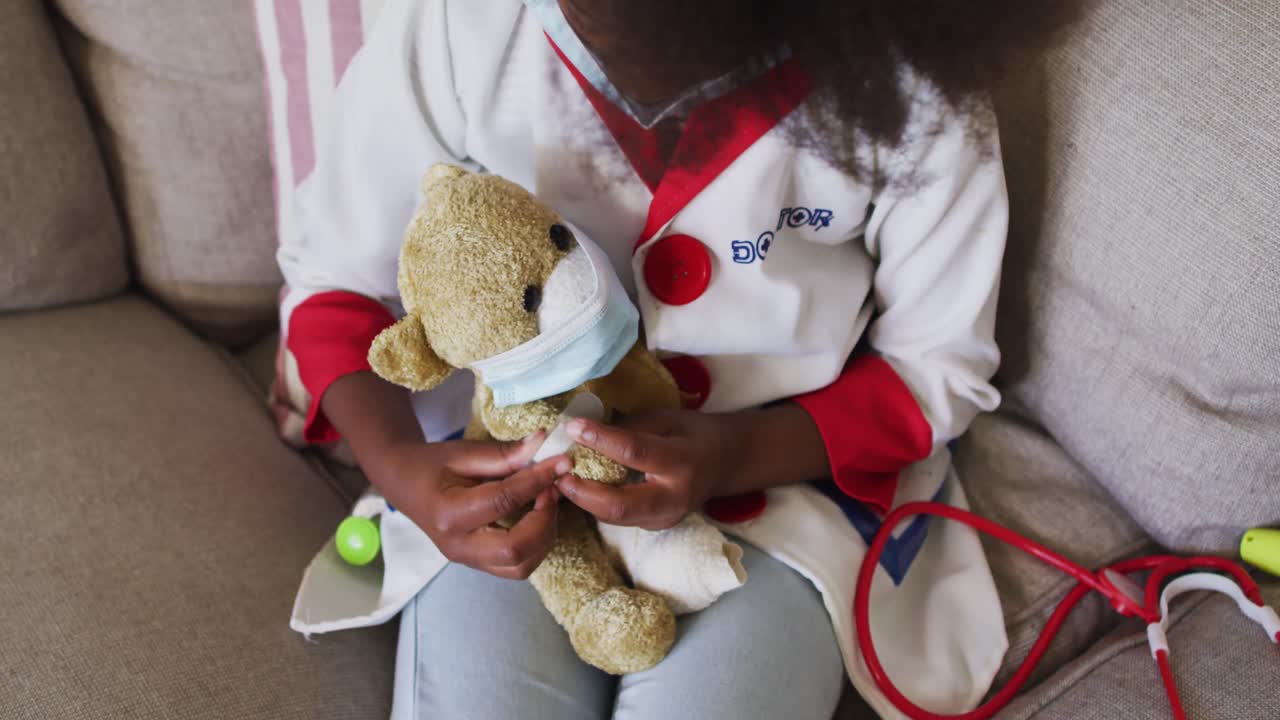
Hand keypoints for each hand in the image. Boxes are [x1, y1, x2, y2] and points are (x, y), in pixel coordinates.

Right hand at [367, 433, 570, 579]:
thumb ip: (505, 454)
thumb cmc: (432, 465)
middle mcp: (457, 546)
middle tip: (552, 489)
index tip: (561, 462)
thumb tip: (544, 442)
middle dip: (544, 520)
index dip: (538, 480)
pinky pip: (516, 566)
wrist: (404, 484)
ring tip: (546, 502)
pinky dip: (536, 545)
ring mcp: (467, 560)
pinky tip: (537, 517)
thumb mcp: (464, 453)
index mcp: (449, 514)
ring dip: (544, 536)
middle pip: (515, 550)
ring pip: (520, 566)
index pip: (504, 501)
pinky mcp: (478, 563)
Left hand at [555, 409, 737, 529]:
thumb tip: (585, 430)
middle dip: (582, 491)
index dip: (600, 440)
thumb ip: (630, 427)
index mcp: (681, 462)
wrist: (724, 464)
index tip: (572, 427)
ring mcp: (665, 518)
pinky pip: (618, 518)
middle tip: (557, 472)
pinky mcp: (654, 527)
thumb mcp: (667, 419)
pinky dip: (594, 503)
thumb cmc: (693, 435)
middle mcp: (674, 498)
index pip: (634, 452)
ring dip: (582, 499)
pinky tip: (578, 488)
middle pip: (619, 504)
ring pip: (614, 517)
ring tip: (559, 478)